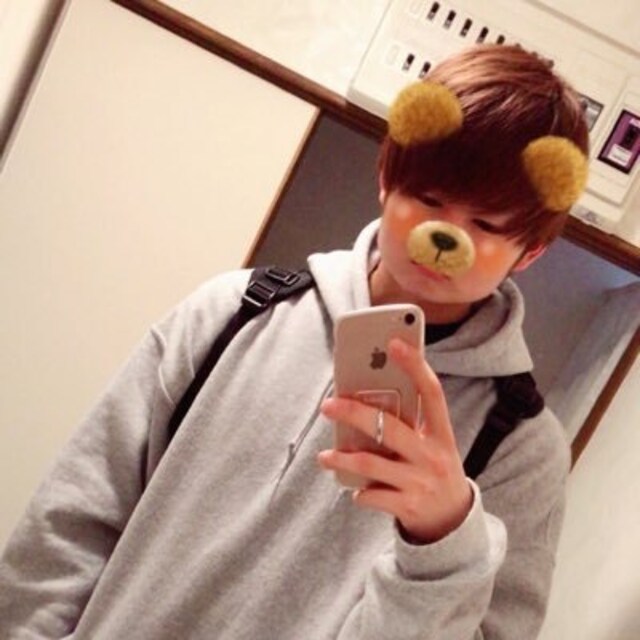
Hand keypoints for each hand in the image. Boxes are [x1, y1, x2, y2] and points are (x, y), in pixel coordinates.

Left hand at [318, 338, 472, 543]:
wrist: (453, 522)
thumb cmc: (434, 470)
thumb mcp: (433, 445)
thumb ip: (409, 425)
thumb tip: (364, 399)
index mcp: (442, 434)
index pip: (432, 392)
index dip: (415, 366)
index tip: (394, 343)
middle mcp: (434, 456)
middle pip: (389, 426)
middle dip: (353, 413)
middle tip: (328, 405)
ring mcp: (421, 482)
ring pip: (371, 462)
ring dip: (341, 458)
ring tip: (324, 455)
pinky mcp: (408, 506)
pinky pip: (371, 494)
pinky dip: (358, 491)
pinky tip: (355, 489)